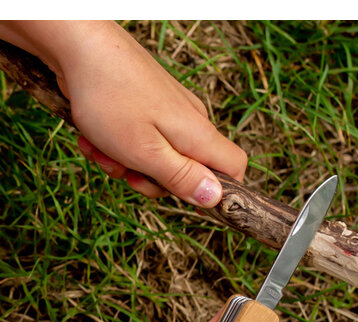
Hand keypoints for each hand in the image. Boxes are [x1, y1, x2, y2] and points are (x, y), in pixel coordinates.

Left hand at [60, 21, 246, 205]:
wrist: (78, 45)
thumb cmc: (111, 98)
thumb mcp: (146, 152)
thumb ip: (182, 178)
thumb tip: (215, 198)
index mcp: (199, 136)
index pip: (235, 169)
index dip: (218, 191)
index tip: (184, 197)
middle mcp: (190, 123)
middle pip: (189, 172)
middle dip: (154, 182)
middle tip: (128, 174)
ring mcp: (168, 114)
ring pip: (158, 159)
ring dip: (127, 165)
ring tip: (102, 150)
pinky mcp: (147, 107)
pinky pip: (139, 141)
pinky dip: (116, 147)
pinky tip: (93, 138)